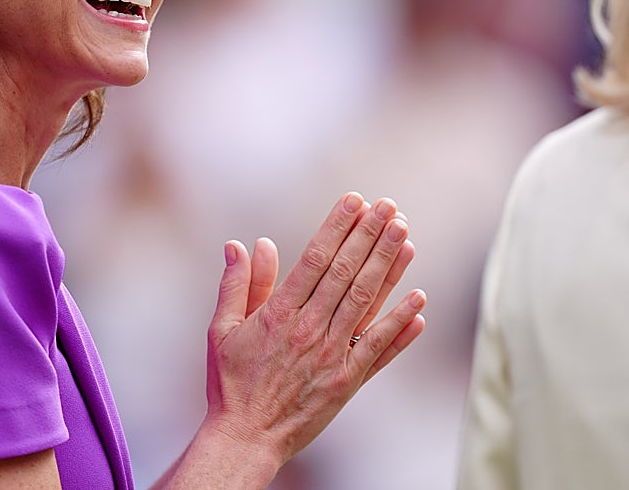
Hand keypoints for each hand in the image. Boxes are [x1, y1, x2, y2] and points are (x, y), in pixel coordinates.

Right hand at [203, 193, 426, 466]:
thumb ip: (237, 285)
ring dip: (389, 267)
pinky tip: (419, 299)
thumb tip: (243, 245)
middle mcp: (309, 330)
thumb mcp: (221, 329)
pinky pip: (379, 347)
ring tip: (405, 235)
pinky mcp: (348, 380)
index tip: (354, 202)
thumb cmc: (230, 382)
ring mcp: (332, 355)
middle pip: (345, 273)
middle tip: (388, 207)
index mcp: (278, 314)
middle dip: (369, 237)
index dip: (337, 228)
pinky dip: (400, 323)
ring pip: (366, 301)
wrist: (246, 437)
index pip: (314, 259)